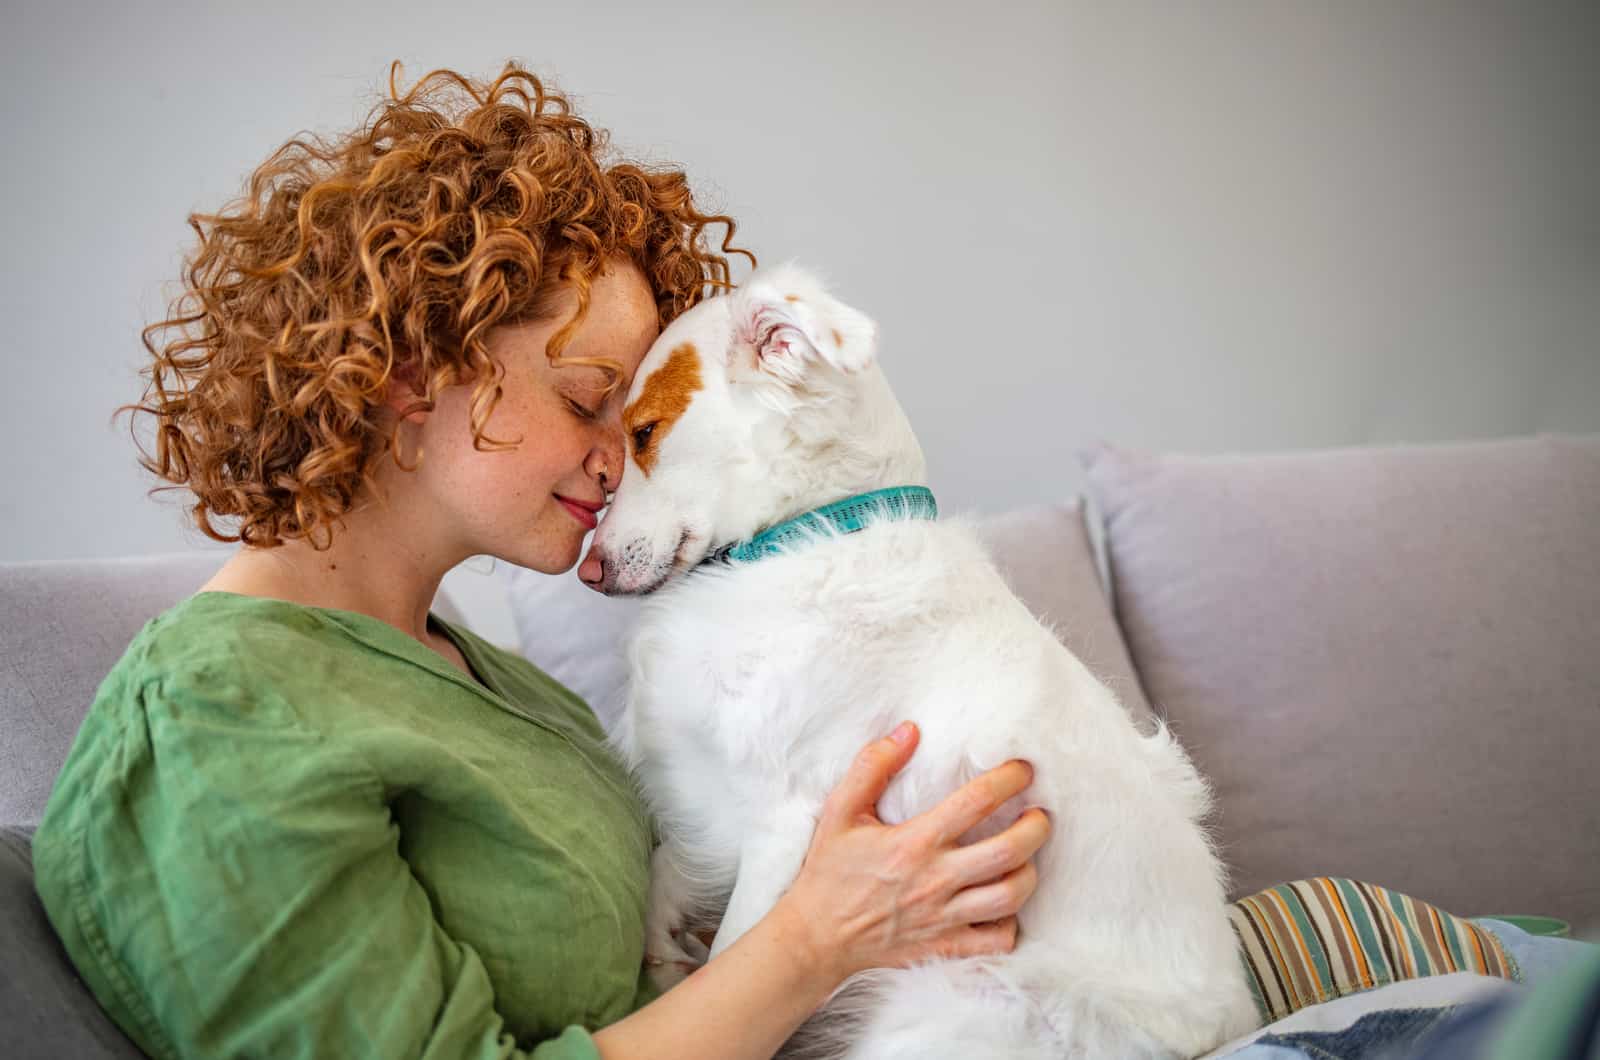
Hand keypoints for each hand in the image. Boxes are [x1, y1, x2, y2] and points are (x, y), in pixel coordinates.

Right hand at [775, 721, 1050, 985]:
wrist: (815, 937)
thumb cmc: (829, 872)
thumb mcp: (840, 812)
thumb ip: (872, 767)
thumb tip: (908, 731)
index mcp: (914, 842)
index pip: (975, 802)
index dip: (1008, 780)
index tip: (1022, 770)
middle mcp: (935, 879)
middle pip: (1008, 851)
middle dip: (1036, 828)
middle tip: (1039, 815)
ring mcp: (943, 918)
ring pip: (1010, 896)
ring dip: (1029, 873)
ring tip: (1027, 856)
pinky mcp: (945, 947)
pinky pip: (997, 941)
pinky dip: (1010, 923)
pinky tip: (1005, 906)